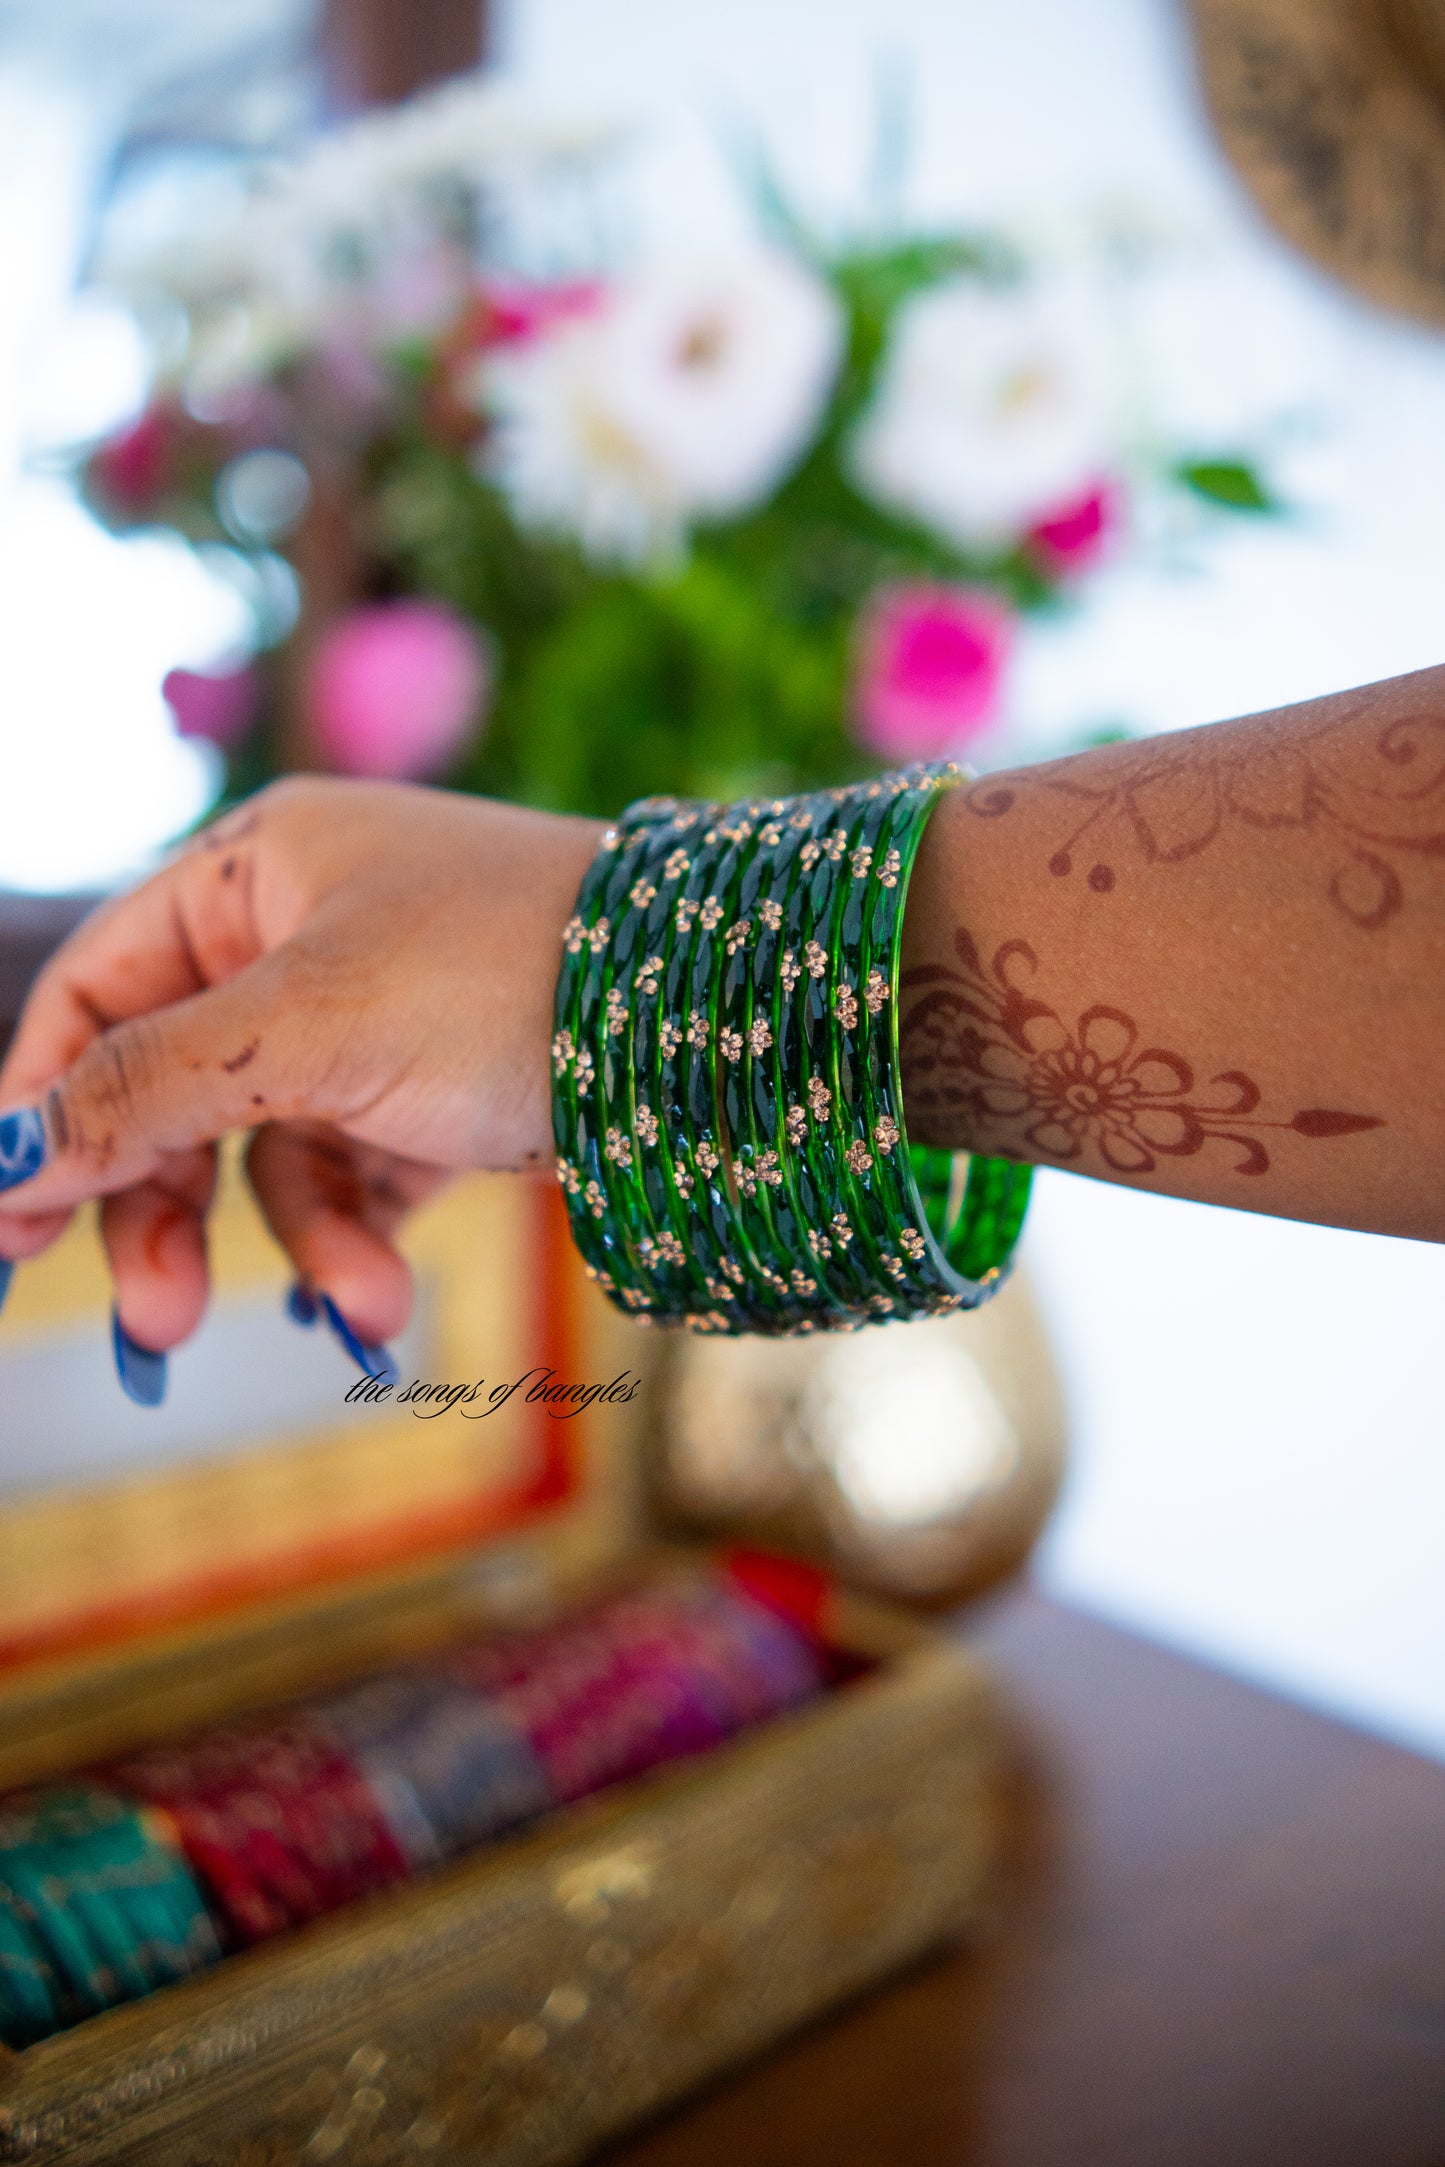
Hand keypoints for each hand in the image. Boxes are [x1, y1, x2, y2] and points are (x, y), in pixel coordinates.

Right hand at [0, 778, 603, 1378]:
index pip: (96, 992)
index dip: (40, 1106)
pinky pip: (363, 1177)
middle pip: (174, 1090)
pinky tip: (383, 1304)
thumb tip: (0, 1153)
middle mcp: (305, 933)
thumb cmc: (504, 976)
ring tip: (367, 1311)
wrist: (717, 1019)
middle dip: (167, 1210)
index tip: (1, 1230)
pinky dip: (367, 1238)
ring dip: (307, 1240)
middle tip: (159, 1327)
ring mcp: (377, 1017)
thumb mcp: (305, 1031)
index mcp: (254, 872)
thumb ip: (144, 1090)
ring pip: (276, 1153)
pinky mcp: (443, 1091)